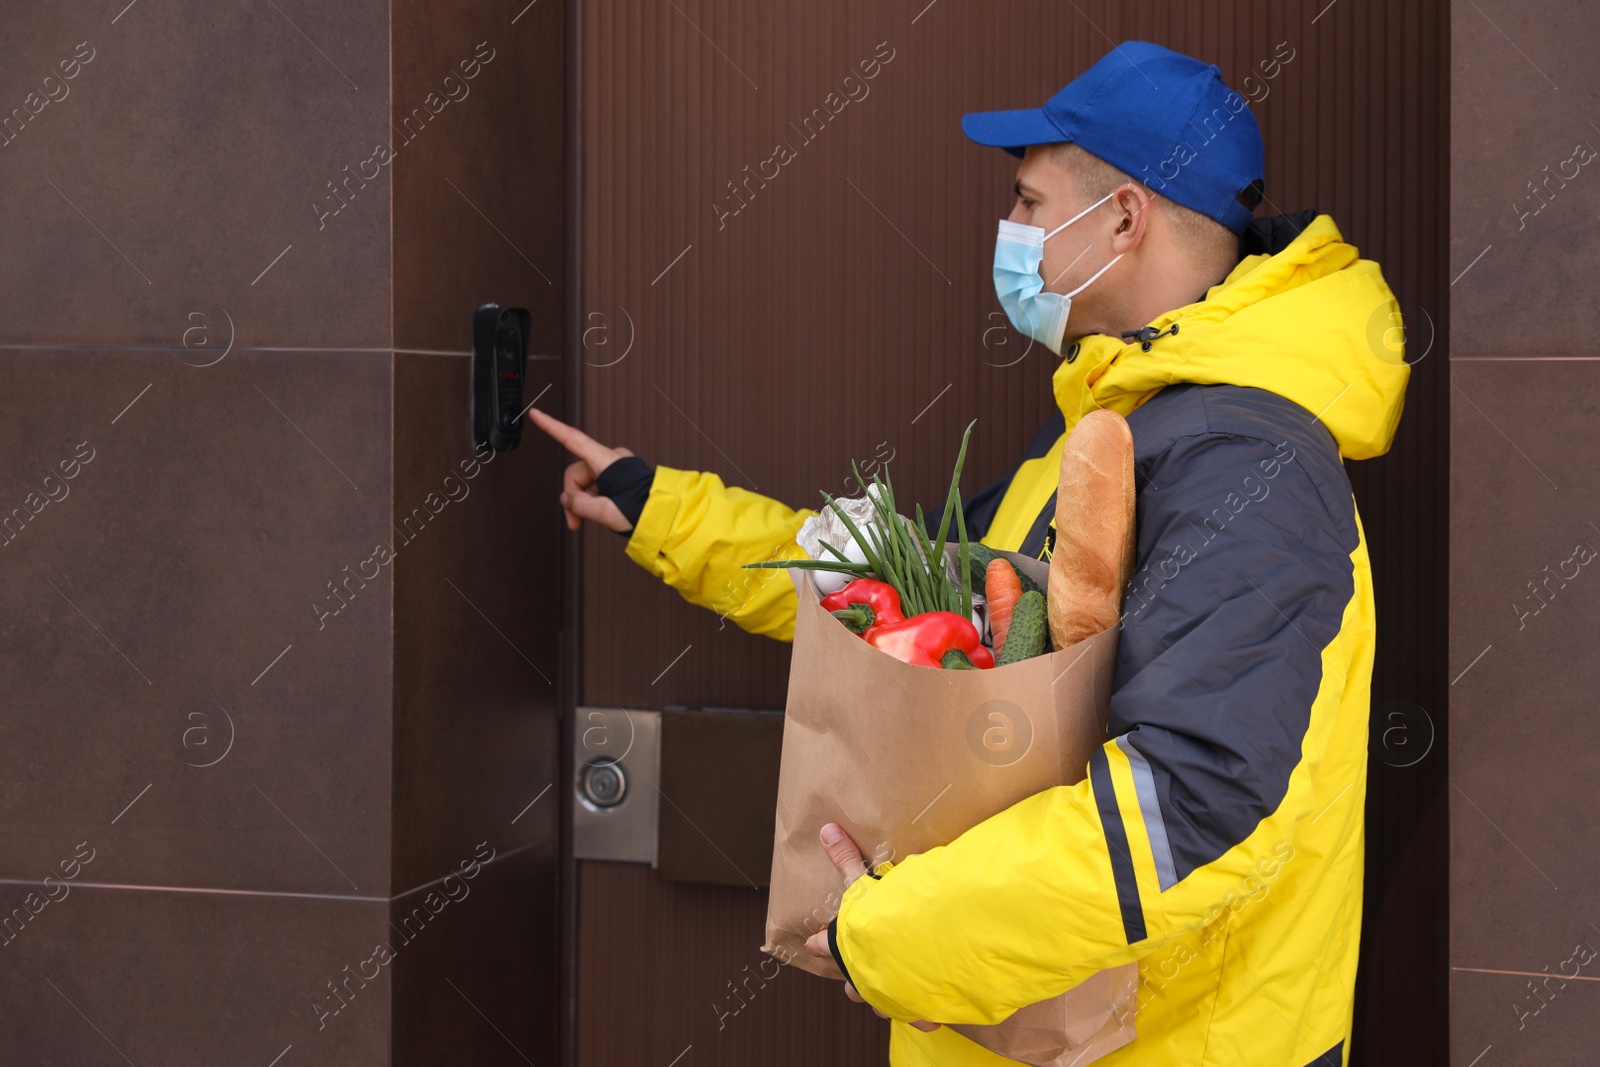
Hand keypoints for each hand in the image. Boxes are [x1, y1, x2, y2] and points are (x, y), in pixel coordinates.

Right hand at [524, 407, 636, 532]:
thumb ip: (579, 505)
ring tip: (594, 520)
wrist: (668, 514)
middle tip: (576, 522)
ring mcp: (616, 467)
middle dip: (574, 499)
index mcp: (605, 461)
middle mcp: (610, 459)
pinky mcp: (621, 476)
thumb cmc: (644, 510)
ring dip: (585, 503)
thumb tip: (566, 499)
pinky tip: (604, 513)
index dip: (551, 426)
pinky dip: (595, 501)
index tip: (536, 414)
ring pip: (586, 484)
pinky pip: (598, 486)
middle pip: (576, 475)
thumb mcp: (606, 512)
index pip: (572, 439)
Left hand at [803, 822, 940, 1032]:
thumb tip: (826, 829)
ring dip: (884, 1001)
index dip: (819, 942)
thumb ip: (846, 859)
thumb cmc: (887, 917)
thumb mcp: (863, 883)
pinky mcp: (920, 1008)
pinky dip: (925, 1013)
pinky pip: (922, 1015)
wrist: (919, 950)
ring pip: (883, 1005)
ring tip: (890, 997)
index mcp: (847, 947)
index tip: (811, 943)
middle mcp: (864, 976)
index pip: (826, 944)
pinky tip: (930, 1011)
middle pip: (854, 985)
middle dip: (854, 983)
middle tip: (854, 980)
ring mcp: (890, 996)